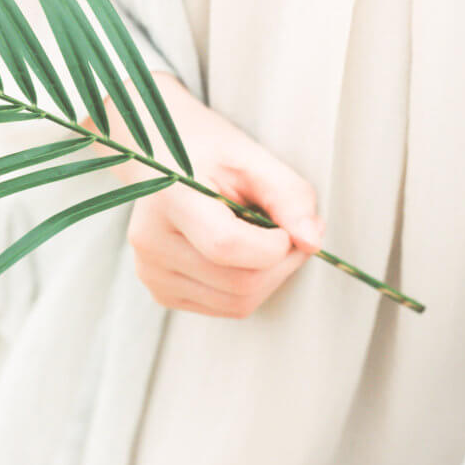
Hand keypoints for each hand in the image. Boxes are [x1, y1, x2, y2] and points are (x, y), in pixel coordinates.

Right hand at [92, 73, 324, 318]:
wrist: (164, 163)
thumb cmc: (208, 156)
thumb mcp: (253, 160)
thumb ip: (289, 196)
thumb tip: (312, 242)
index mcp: (169, 199)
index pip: (228, 246)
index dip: (276, 245)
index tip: (286, 225)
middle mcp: (152, 244)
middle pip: (240, 284)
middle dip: (280, 263)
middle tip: (286, 232)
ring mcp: (153, 274)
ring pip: (238, 304)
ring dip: (267, 277)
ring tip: (259, 240)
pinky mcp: (162, 294)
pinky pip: (226, 308)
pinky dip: (247, 287)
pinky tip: (239, 257)